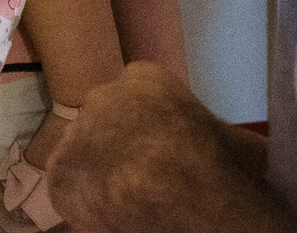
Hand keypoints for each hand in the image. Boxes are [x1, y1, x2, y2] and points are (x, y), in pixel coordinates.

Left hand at [48, 62, 294, 231]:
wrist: (186, 189)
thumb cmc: (220, 163)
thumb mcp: (231, 135)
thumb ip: (211, 131)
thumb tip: (236, 146)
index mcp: (143, 77)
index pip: (133, 100)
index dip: (143, 133)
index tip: (158, 156)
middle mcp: (102, 95)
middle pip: (104, 125)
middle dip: (117, 151)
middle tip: (140, 183)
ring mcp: (77, 132)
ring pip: (84, 158)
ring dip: (100, 179)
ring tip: (125, 204)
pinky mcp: (60, 171)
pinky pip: (67, 191)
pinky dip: (84, 208)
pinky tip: (109, 218)